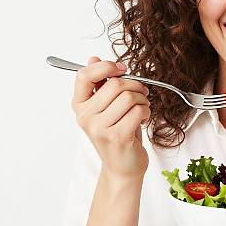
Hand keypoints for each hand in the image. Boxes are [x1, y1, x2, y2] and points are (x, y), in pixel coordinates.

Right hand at [71, 56, 150, 178]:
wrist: (122, 167)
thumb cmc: (117, 133)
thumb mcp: (106, 107)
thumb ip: (99, 84)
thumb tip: (93, 58)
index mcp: (79, 105)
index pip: (84, 75)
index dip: (106, 67)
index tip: (121, 70)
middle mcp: (85, 117)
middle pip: (115, 84)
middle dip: (135, 85)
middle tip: (141, 93)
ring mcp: (99, 128)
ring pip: (129, 97)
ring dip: (143, 100)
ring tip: (142, 108)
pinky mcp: (117, 137)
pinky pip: (138, 111)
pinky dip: (146, 112)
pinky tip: (143, 119)